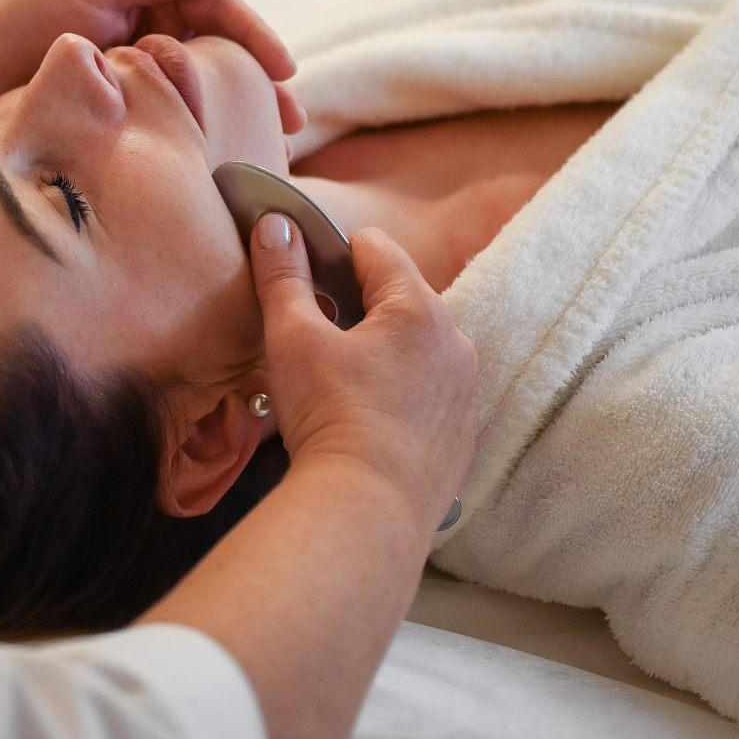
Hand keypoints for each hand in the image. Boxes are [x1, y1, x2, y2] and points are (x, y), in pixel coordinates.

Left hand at [0, 0, 304, 131]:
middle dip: (259, 88)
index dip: (256, 40)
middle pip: (219, 57)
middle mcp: (149, 33)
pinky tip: (219, 159)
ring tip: (268, 150)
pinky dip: (199, 137)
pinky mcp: (122, 112)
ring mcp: (137, 75)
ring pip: (200, 94)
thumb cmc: (24, 16)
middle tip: (291, 124)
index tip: (285, 72)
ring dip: (236, 117)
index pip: (219, 10)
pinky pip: (171, 121)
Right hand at [249, 214, 475, 535]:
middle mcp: (454, 343)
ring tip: (336, 384)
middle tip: (314, 337)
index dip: (332, 252)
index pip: (374, 248)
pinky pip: (428, 395)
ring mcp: (464, 393)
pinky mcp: (461, 437)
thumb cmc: (329, 416)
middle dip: (355, 305)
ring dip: (380, 350)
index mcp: (418, 308)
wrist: (366, 512)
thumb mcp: (292, 338)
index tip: (304, 277)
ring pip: (415, 347)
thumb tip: (275, 226)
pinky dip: (399, 395)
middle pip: (398, 297)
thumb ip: (282, 275)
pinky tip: (364, 422)